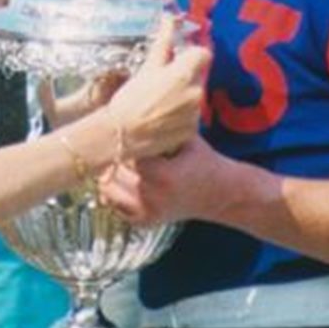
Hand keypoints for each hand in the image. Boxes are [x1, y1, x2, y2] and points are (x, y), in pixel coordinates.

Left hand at [99, 135, 230, 226]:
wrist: (220, 195)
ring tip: (121, 163)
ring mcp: (146, 212)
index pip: (124, 154)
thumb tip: (135, 106)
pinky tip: (126, 180)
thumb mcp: (187, 138)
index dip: (123, 143)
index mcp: (163, 174)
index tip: (123, 134)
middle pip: (113, 172)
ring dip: (111, 175)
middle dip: (115, 158)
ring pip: (108, 190)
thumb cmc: (203, 161)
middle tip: (119, 146)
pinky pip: (114, 205)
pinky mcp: (144, 222)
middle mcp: (152, 197)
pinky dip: (114, 193)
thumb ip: (162, 126)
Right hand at [106, 17, 208, 160]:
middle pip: (198, 77)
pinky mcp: (192, 131)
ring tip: (159, 104)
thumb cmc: (130, 99)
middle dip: (184, 78)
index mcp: (185, 73)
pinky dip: (180, 117)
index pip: (203, 54)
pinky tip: (162, 118)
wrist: (122, 134)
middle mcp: (196, 92)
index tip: (180, 59)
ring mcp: (195, 114)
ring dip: (182, 97)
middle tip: (161, 85)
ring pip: (194, 98)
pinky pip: (191, 118)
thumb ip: (163, 41)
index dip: (191, 55)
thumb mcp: (147, 67)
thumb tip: (169, 16)